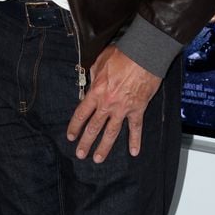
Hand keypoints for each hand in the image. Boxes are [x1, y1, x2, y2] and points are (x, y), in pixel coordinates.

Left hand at [66, 45, 160, 162]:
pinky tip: (134, 152)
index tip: (71, 136)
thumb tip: (92, 83)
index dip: (75, 126)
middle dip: (86, 142)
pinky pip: (135, 128)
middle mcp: (107, 103)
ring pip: (111, 132)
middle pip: (94, 127)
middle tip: (80, 154)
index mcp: (96, 92)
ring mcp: (123, 109)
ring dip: (104, 147)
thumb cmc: (122, 55)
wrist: (143, 56)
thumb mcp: (100, 61)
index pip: (81, 113)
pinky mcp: (138, 109)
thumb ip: (94, 75)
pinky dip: (135, 140)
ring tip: (98, 159)